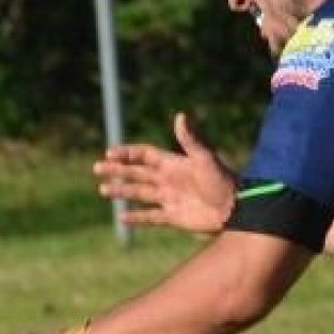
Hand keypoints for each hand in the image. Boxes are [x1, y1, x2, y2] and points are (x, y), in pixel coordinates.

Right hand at [95, 111, 235, 234]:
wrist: (236, 210)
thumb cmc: (223, 182)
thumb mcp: (205, 158)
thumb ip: (191, 139)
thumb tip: (180, 115)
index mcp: (174, 164)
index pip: (145, 155)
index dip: (128, 153)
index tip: (110, 153)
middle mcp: (169, 180)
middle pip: (137, 173)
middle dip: (117, 170)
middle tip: (97, 168)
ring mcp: (170, 199)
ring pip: (139, 194)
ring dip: (122, 191)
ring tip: (103, 190)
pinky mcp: (173, 217)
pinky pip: (150, 217)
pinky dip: (136, 218)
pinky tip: (122, 217)